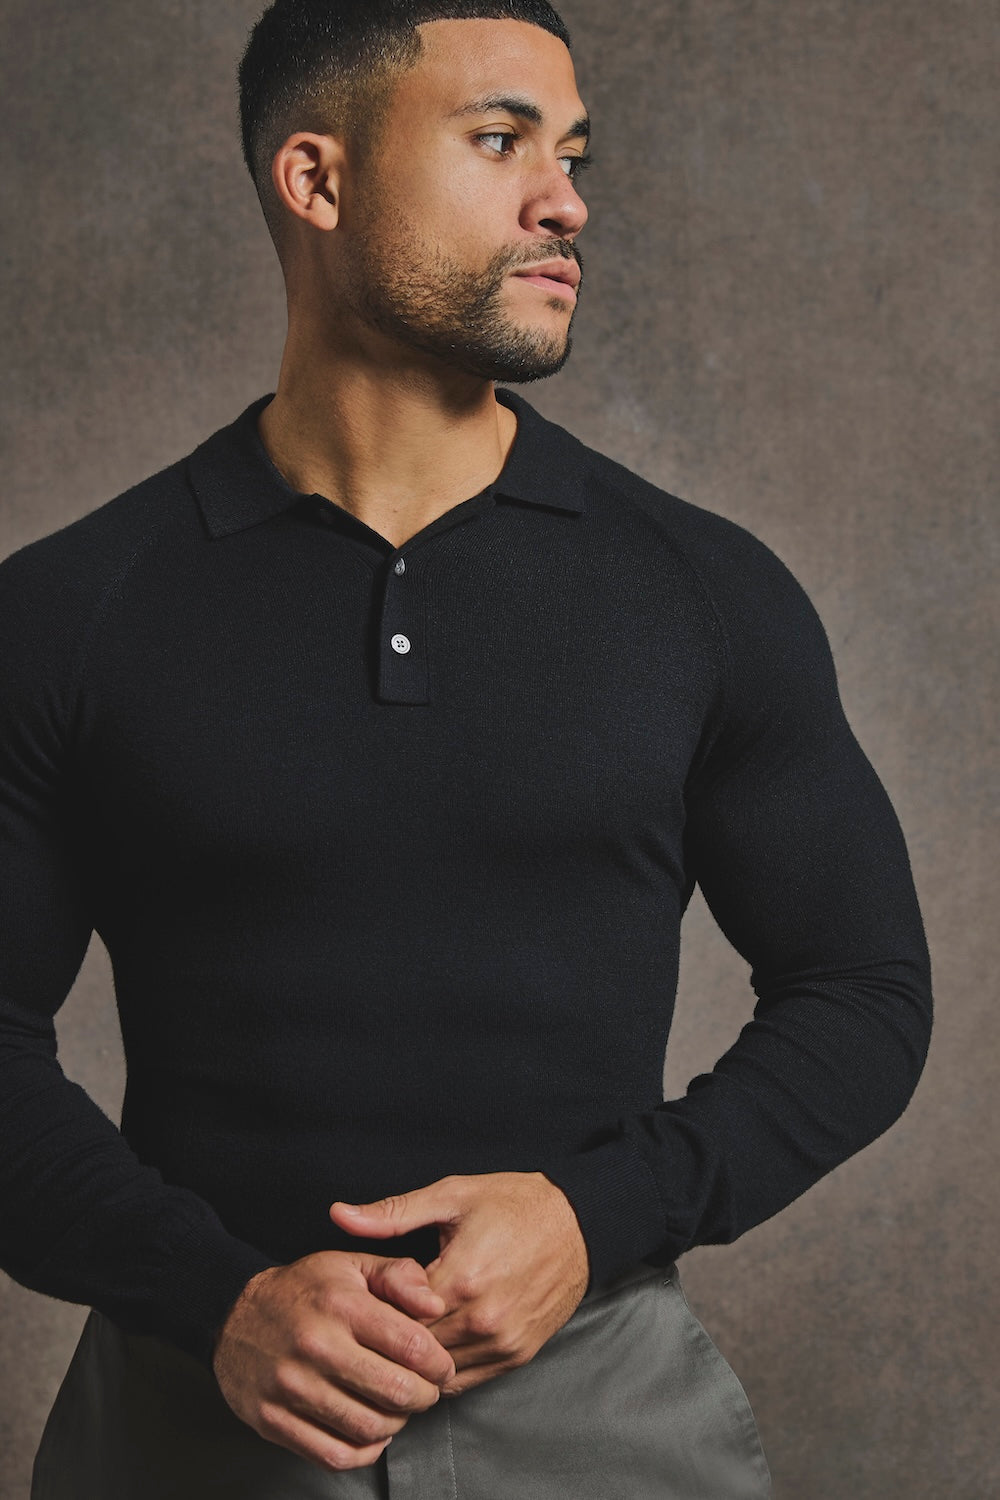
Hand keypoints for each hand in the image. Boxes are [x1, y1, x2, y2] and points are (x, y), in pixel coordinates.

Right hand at [212, 1250, 455, 1471]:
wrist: (232, 1314)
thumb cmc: (305, 1290)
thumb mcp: (352, 1265)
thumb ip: (399, 1277)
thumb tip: (436, 1307)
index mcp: (341, 1305)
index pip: (412, 1346)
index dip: (439, 1363)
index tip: (441, 1366)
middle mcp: (316, 1346)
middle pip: (396, 1392)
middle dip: (425, 1397)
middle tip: (426, 1391)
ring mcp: (291, 1388)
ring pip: (369, 1428)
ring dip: (397, 1423)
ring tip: (397, 1407)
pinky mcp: (273, 1420)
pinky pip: (334, 1455)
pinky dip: (365, 1451)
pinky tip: (371, 1431)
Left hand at [330, 1172, 589, 1396]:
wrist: (579, 1223)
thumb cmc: (514, 1203)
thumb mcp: (451, 1195)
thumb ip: (392, 1213)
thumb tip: (338, 1215)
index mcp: (461, 1278)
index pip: (394, 1318)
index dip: (373, 1311)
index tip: (365, 1297)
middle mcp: (483, 1320)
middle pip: (413, 1351)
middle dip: (390, 1339)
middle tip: (375, 1320)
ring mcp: (503, 1343)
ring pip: (437, 1373)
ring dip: (416, 1359)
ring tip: (401, 1334)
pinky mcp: (518, 1355)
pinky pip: (465, 1380)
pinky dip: (444, 1369)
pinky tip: (433, 1344)